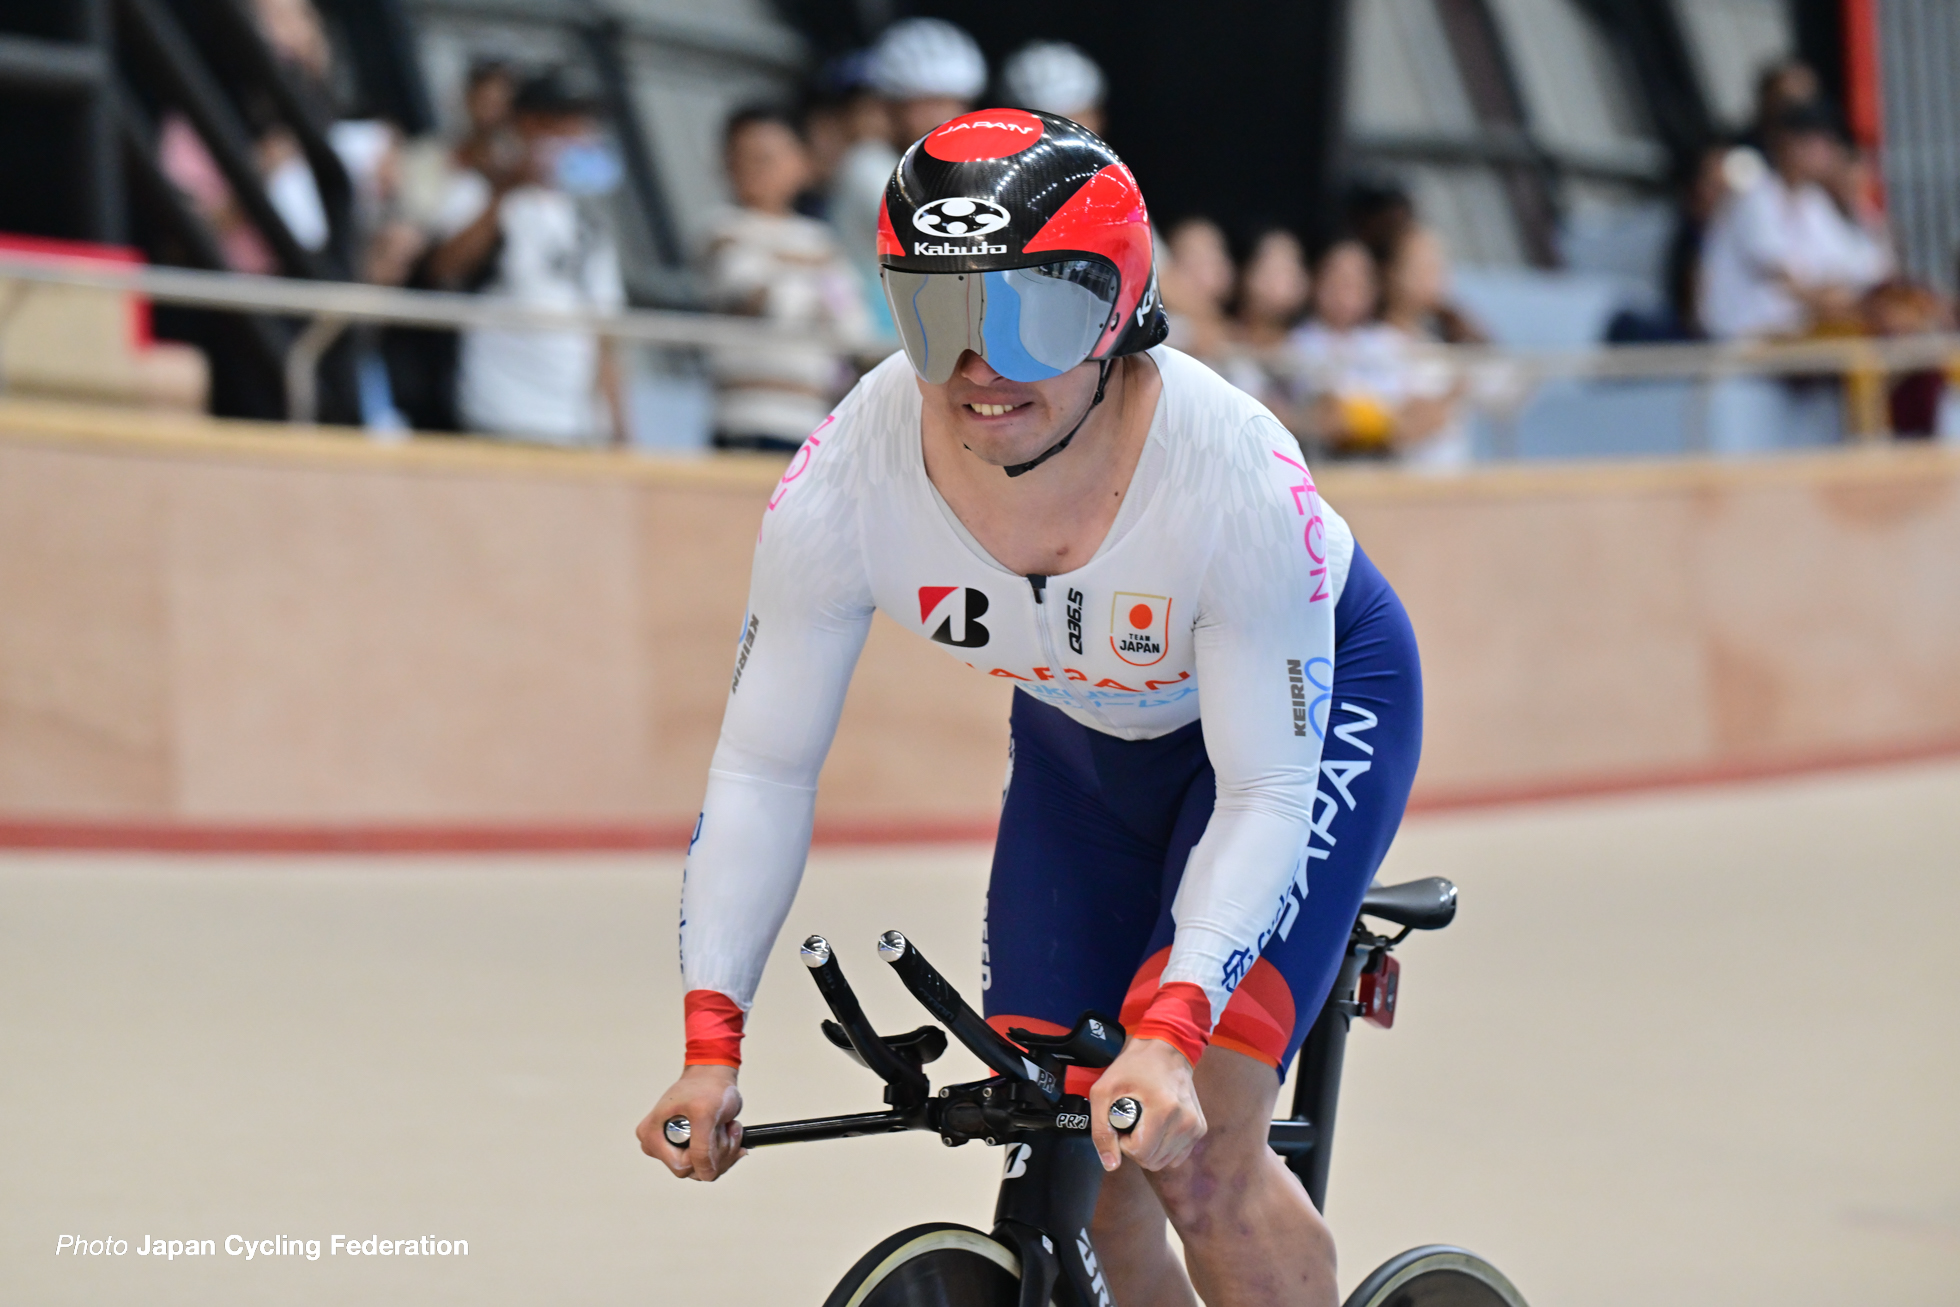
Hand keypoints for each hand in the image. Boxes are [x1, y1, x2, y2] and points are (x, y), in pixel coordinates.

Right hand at [637, 1065, 744, 1180]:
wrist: (714, 1075)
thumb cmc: (707, 1087)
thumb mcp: (705, 1114)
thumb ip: (703, 1148)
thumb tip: (705, 1175)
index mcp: (651, 1135)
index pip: (681, 1167)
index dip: (704, 1154)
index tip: (714, 1130)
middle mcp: (658, 1145)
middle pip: (694, 1171)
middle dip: (717, 1152)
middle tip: (724, 1128)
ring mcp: (673, 1148)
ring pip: (705, 1170)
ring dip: (725, 1149)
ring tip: (727, 1126)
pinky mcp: (688, 1148)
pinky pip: (710, 1164)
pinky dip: (726, 1149)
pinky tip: (729, 1131)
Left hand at [1088, 1037, 1205, 1172]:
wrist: (1165, 1051)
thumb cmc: (1132, 1068)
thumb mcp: (1104, 1092)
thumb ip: (1102, 1130)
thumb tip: (1111, 1165)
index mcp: (1164, 1109)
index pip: (1140, 1153)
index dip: (1124, 1143)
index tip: (1123, 1123)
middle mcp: (1185, 1121)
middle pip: (1152, 1161)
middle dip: (1136, 1147)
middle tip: (1133, 1121)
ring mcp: (1195, 1126)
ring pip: (1164, 1162)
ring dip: (1149, 1148)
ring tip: (1145, 1122)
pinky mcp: (1200, 1129)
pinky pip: (1176, 1156)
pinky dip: (1163, 1147)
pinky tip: (1158, 1126)